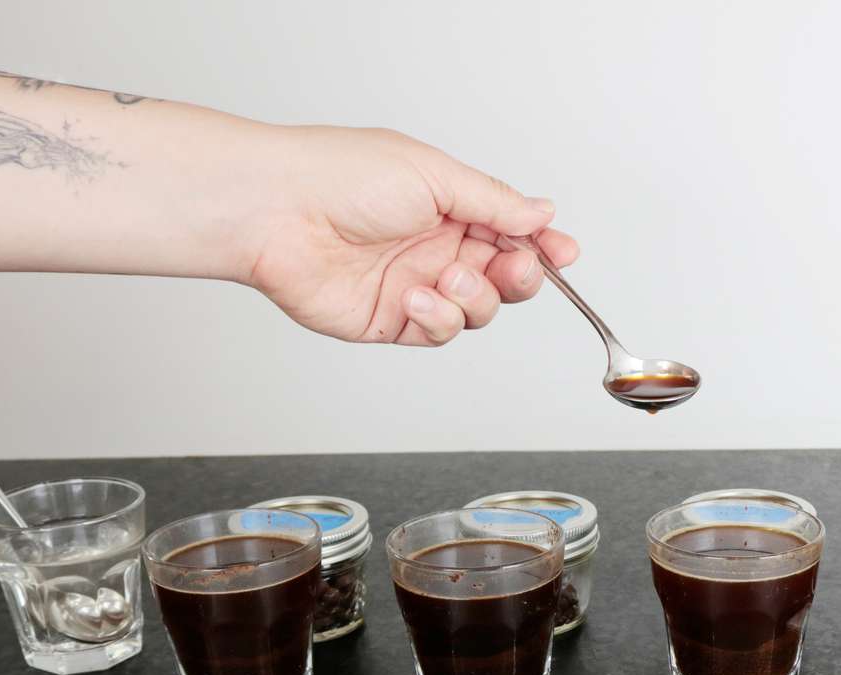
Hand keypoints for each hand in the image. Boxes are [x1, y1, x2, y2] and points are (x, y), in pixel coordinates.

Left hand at [242, 126, 578, 344]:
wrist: (276, 212)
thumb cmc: (340, 176)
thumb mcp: (435, 176)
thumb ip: (494, 203)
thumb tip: (542, 213)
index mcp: (448, 204)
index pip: (511, 231)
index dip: (541, 245)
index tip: (564, 254)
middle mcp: (434, 246)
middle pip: (504, 278)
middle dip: (519, 277)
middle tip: (514, 268)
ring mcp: (414, 284)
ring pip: (477, 310)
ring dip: (473, 297)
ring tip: (445, 274)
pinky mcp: (390, 320)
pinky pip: (438, 332)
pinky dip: (437, 318)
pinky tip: (415, 297)